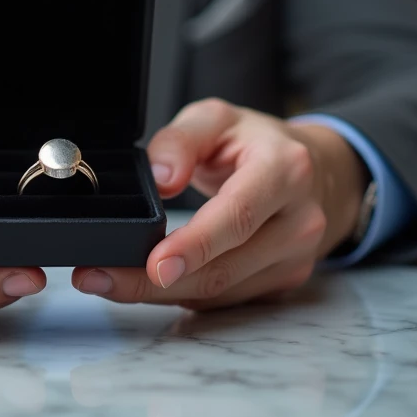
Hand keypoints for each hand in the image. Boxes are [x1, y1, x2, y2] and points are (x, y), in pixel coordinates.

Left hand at [72, 99, 365, 309]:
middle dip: (154, 281)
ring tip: (108, 280)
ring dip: (160, 294)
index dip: (195, 245)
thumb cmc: (258, 144)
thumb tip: (161, 176)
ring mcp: (295, 257)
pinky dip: (183, 294)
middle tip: (100, 277)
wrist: (317, 172)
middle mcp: (298, 220)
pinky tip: (148, 285)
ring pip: (220, 291)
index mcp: (285, 170)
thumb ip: (181, 139)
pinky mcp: (283, 281)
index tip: (155, 265)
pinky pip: (225, 298)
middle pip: (223, 267)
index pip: (238, 216)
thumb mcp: (217, 118)